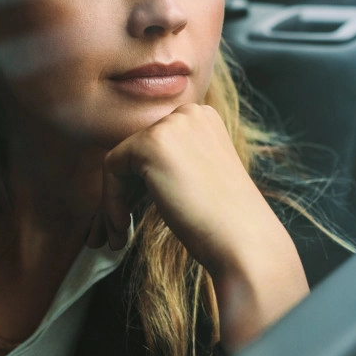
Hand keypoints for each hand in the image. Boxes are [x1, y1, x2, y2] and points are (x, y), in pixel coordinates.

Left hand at [87, 104, 308, 349]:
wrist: (243, 242)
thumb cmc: (225, 224)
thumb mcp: (199, 180)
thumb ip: (170, 167)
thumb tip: (127, 175)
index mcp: (204, 119)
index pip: (154, 146)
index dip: (138, 186)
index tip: (131, 220)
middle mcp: (189, 112)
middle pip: (134, 152)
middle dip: (121, 195)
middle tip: (115, 233)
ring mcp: (170, 124)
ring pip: (120, 162)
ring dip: (113, 203)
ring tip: (115, 240)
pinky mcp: (150, 143)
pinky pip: (112, 169)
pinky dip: (111, 202)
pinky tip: (123, 230)